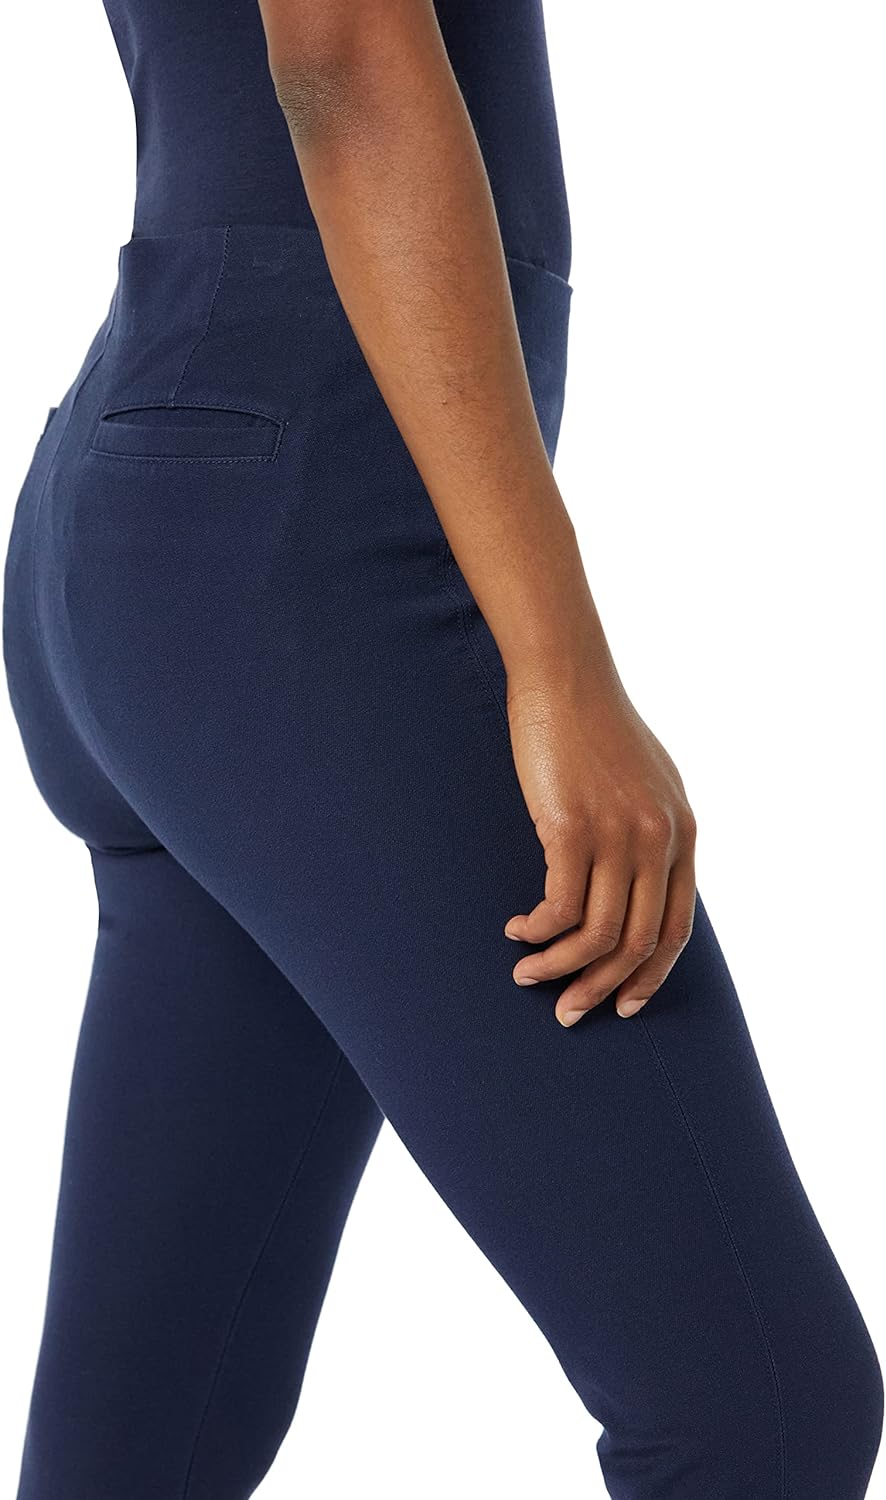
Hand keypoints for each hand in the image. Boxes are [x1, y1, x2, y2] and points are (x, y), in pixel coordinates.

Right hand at [504, 667, 696, 1024]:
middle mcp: (659, 840)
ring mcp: (618, 835)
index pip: (676, 929)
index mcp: (682, 833)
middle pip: (638, 942)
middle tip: (567, 1013)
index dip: (650, 976)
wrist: (566, 677)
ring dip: (559, 966)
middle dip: (601, 988)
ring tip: (526, 974)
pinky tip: (516, 929)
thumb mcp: (648, 782)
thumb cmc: (595, 726)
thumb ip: (653, 831)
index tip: (623, 1005)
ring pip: (597, 933)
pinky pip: (559, 905)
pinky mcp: (572, 828)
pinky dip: (538, 930)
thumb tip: (635, 882)